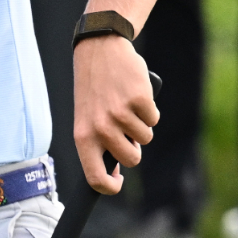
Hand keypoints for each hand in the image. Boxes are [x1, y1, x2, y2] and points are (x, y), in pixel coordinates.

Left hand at [73, 35, 157, 194]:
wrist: (99, 50)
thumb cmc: (94, 89)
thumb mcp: (87, 118)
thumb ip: (98, 144)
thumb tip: (116, 169)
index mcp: (83, 137)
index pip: (96, 179)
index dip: (110, 187)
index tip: (118, 180)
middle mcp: (101, 128)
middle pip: (132, 159)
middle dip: (134, 149)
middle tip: (127, 131)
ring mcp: (121, 114)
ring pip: (145, 138)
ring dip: (141, 125)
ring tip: (126, 106)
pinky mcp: (139, 100)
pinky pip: (154, 119)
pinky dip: (149, 110)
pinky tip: (135, 95)